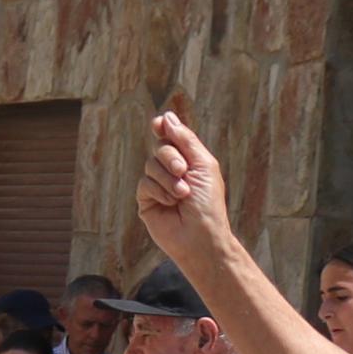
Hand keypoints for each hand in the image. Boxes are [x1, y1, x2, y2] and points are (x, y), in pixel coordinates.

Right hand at [135, 111, 229, 255]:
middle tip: (183, 171)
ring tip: (182, 194)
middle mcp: (172, 170)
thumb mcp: (203, 164)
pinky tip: (171, 203)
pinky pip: (144, 183)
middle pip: (160, 147)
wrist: (200, 236)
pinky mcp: (146, 200)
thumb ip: (185, 140)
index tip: (159, 123)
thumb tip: (166, 117)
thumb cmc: (208, 203)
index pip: (171, 136)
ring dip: (168, 178)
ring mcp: (158, 185)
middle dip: (170, 157)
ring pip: (150, 164)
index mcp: (189, 160)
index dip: (163, 127)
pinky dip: (159, 190)